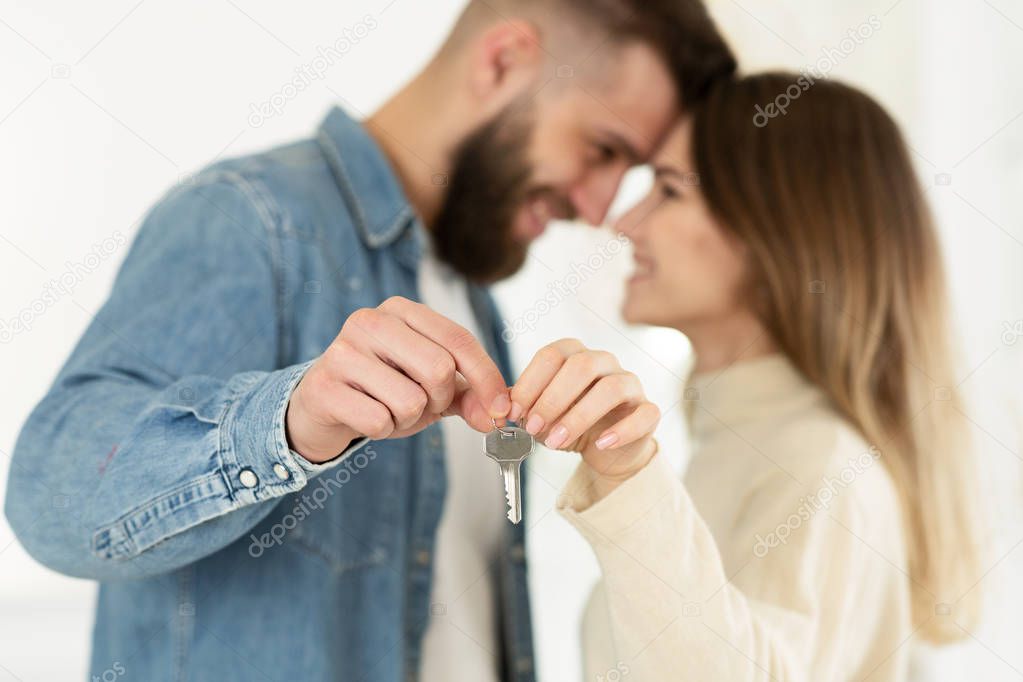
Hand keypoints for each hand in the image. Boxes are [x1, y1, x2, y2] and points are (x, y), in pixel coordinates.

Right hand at [286, 296, 510, 462]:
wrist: (321, 406)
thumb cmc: (383, 389)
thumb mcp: (431, 387)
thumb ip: (469, 395)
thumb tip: (497, 415)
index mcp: (401, 310)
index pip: (458, 340)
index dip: (487, 378)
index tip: (502, 410)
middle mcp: (370, 321)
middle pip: (439, 369)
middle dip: (440, 401)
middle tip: (423, 406)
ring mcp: (342, 351)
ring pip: (410, 400)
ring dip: (409, 419)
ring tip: (389, 410)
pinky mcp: (323, 386)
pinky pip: (379, 421)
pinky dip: (383, 431)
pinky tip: (367, 418)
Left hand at [510, 339, 659, 485]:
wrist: (603, 448)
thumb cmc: (570, 424)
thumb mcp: (541, 414)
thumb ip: (524, 407)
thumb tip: (501, 407)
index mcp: (575, 355)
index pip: (552, 355)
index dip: (531, 383)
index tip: (515, 410)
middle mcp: (604, 362)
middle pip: (580, 366)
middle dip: (552, 399)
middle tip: (533, 427)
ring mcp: (629, 384)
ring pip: (610, 388)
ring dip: (578, 417)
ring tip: (556, 441)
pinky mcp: (648, 410)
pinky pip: (642, 414)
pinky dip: (621, 430)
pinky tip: (600, 443)